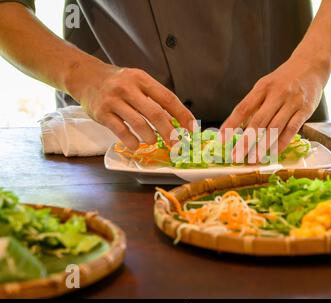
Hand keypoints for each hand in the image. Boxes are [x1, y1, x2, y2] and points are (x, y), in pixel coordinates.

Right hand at [67, 62, 194, 149]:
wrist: (85, 76)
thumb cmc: (117, 82)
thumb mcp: (137, 83)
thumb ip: (154, 99)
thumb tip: (176, 121)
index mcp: (142, 79)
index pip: (168, 98)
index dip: (182, 115)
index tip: (192, 129)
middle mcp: (128, 88)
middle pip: (155, 113)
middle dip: (169, 132)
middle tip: (176, 144)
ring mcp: (114, 100)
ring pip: (139, 123)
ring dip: (150, 137)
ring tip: (153, 141)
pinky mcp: (101, 113)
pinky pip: (120, 131)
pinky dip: (131, 141)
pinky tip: (136, 145)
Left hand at [220, 56, 328, 161]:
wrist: (311, 65)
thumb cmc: (284, 79)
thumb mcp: (266, 86)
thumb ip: (254, 105)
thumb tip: (239, 128)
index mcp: (262, 87)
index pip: (243, 108)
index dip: (231, 125)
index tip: (222, 139)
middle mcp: (277, 94)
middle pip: (258, 121)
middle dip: (246, 141)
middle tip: (236, 156)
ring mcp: (292, 102)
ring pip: (275, 128)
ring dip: (263, 146)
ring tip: (254, 159)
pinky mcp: (305, 110)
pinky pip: (292, 129)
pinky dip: (282, 143)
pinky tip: (274, 152)